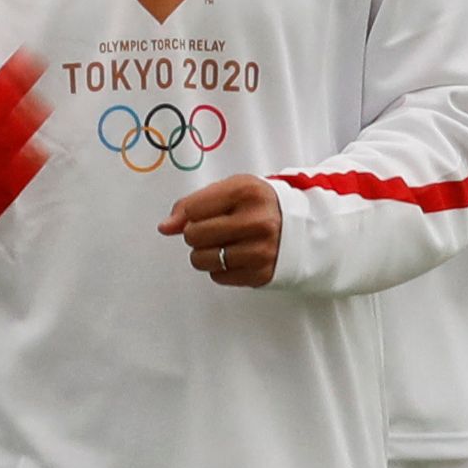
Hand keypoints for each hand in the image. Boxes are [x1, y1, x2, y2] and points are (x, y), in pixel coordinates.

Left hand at [160, 174, 282, 288]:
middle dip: (196, 235)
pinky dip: (221, 268)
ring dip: (205, 254)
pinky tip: (237, 256)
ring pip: (202, 260)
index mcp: (247, 192)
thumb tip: (165, 227)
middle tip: (214, 231)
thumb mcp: (230, 190)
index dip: (189, 214)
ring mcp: (261, 250)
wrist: (302, 228)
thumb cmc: (258, 206)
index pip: (192, 209)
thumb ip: (194, 204)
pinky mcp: (261, 274)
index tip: (201, 214)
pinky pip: (218, 276)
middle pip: (194, 236)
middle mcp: (257, 221)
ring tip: (224, 244)